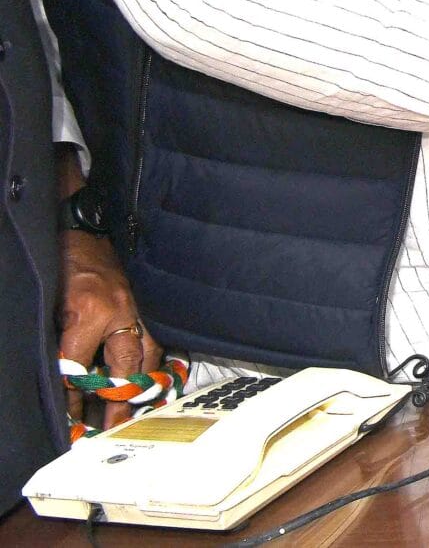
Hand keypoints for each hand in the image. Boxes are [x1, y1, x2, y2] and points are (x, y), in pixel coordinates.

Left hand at [60, 229, 157, 428]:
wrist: (84, 226)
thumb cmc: (61, 264)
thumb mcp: (50, 307)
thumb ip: (57, 344)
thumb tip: (62, 380)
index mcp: (88, 312)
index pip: (78, 369)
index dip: (72, 399)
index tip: (70, 422)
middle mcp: (119, 312)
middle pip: (125, 366)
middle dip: (120, 400)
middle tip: (114, 425)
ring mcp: (138, 305)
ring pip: (149, 352)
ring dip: (143, 381)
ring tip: (137, 406)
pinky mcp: (146, 301)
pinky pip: (156, 336)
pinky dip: (153, 358)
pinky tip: (150, 374)